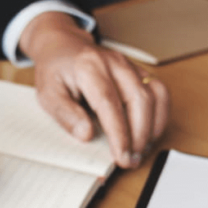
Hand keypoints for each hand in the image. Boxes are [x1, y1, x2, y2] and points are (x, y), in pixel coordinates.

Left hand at [21, 12, 170, 167]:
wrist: (63, 47)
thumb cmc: (56, 72)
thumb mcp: (48, 94)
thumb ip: (66, 114)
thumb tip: (87, 135)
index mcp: (88, 67)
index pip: (109, 103)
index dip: (119, 133)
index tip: (121, 156)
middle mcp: (114, 63)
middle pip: (139, 99)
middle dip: (139, 135)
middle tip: (130, 160)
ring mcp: (129, 65)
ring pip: (155, 94)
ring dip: (152, 126)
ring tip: (140, 150)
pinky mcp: (139, 71)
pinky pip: (159, 92)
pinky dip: (160, 115)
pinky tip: (149, 133)